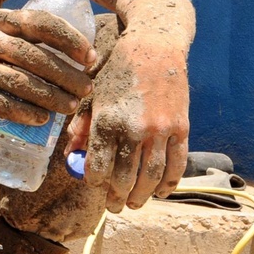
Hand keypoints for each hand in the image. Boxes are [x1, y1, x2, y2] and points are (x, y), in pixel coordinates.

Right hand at [0, 8, 95, 121]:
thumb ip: (18, 34)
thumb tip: (68, 55)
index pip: (39, 23)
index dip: (69, 40)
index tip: (90, 57)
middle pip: (33, 56)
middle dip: (66, 75)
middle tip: (86, 89)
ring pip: (17, 82)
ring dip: (49, 97)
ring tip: (70, 107)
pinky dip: (21, 112)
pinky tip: (40, 119)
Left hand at [65, 29, 188, 211]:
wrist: (154, 46)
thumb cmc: (116, 69)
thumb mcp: (91, 94)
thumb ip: (82, 126)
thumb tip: (72, 155)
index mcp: (107, 120)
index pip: (99, 166)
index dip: (95, 182)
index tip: (94, 186)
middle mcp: (134, 129)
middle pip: (125, 176)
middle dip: (117, 196)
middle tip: (114, 207)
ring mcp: (161, 130)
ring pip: (151, 175)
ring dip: (142, 195)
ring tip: (134, 204)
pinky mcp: (181, 127)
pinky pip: (177, 163)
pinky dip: (170, 182)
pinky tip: (162, 192)